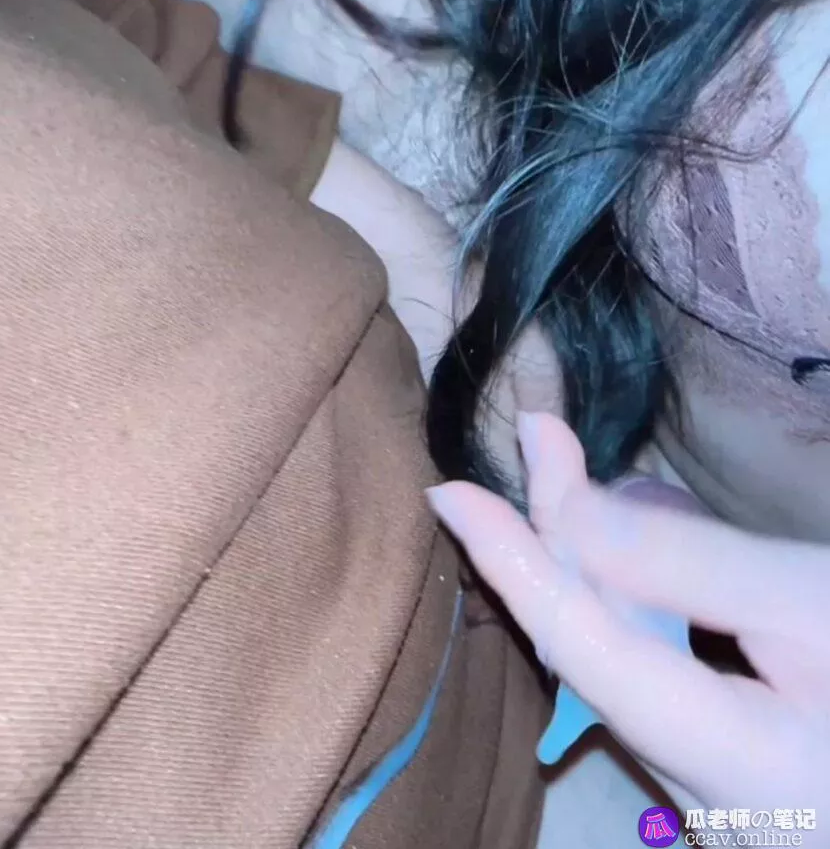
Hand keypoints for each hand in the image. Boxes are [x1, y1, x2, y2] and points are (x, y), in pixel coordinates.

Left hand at [426, 412, 829, 820]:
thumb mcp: (815, 601)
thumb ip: (686, 561)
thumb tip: (566, 507)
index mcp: (732, 767)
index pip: (579, 644)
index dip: (511, 559)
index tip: (448, 489)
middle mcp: (709, 796)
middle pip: (600, 649)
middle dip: (572, 540)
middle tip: (555, 446)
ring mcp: (725, 787)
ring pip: (629, 656)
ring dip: (618, 564)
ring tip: (624, 490)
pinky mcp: (741, 764)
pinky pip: (667, 671)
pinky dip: (658, 601)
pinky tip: (677, 557)